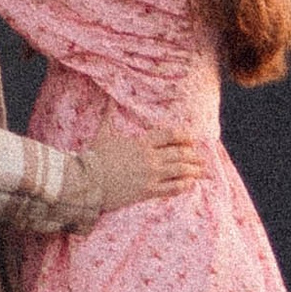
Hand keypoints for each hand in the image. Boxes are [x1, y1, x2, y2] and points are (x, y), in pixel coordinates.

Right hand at [82, 126, 207, 212]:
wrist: (88, 181)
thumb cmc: (95, 157)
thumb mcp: (103, 133)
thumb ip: (108, 116)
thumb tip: (107, 100)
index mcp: (142, 142)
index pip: (170, 135)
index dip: (184, 136)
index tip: (191, 139)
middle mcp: (150, 158)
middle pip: (180, 153)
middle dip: (193, 156)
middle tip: (202, 158)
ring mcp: (150, 175)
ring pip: (179, 171)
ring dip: (193, 170)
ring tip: (202, 171)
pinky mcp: (147, 191)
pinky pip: (171, 189)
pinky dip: (183, 185)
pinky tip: (190, 184)